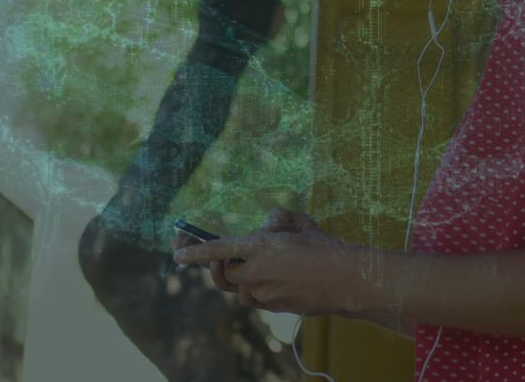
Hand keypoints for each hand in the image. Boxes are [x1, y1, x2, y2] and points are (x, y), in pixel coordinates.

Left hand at [173, 210, 367, 315]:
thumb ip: (278, 218)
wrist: (347, 280)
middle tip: (228, 258)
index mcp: (261, 246)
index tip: (177, 252)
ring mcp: (265, 293)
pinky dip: (259, 290)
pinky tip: (279, 280)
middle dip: (223, 266)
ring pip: (239, 290)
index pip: (218, 249)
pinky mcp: (274, 307)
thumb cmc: (326, 248)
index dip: (194, 251)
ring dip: (244, 279)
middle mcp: (257, 271)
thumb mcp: (302, 222)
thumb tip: (264, 226)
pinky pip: (256, 299)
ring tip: (266, 268)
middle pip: (224, 273)